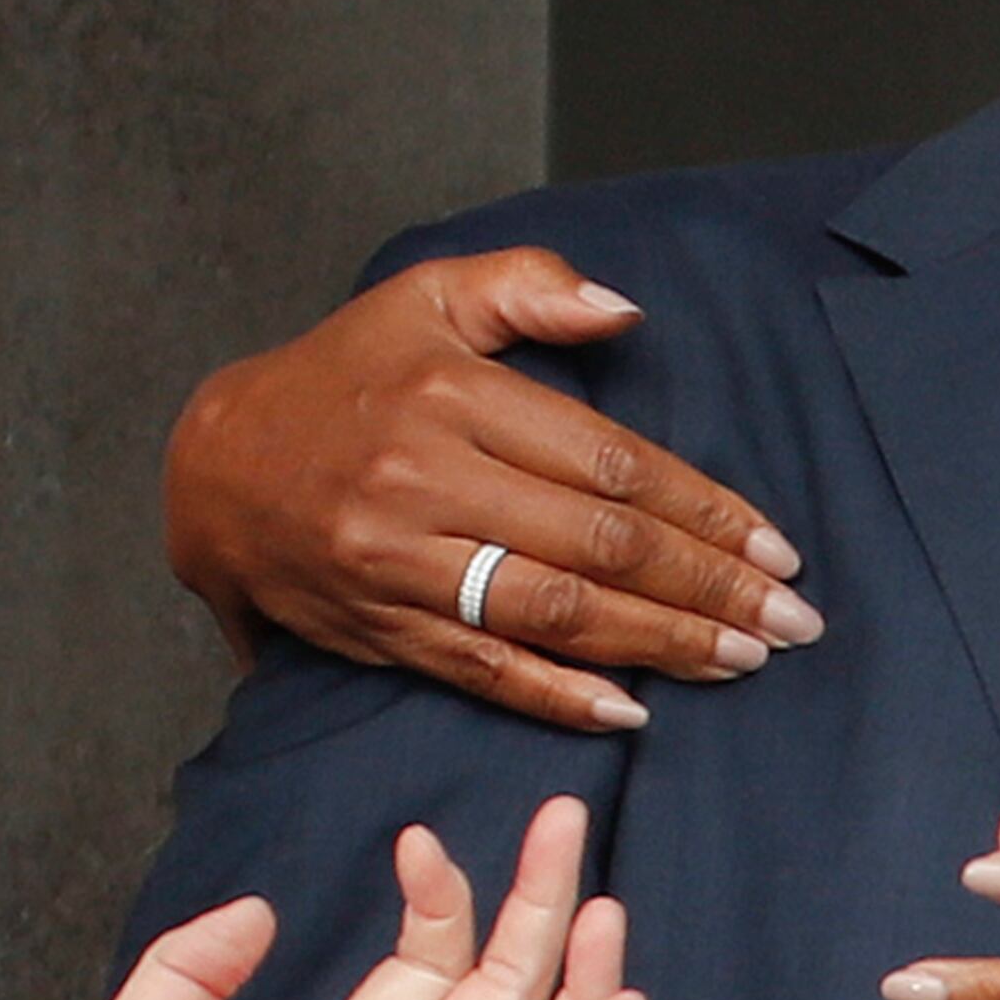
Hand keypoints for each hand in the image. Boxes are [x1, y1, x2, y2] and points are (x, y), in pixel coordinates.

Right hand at [161, 248, 819, 732]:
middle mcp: (425, 482)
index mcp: (453, 396)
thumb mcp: (424, 297)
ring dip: (659, 646)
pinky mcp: (375, 626)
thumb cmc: (342, 374)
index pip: (610, 463)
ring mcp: (396, 562)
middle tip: (790, 623)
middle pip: (598, 545)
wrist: (210, 465)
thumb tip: (625, 309)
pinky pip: (481, 669)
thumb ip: (529, 289)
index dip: (704, 511)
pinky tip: (632, 710)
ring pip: (552, 613)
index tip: (776, 548)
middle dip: (707, 590)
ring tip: (741, 661)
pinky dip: (559, 697)